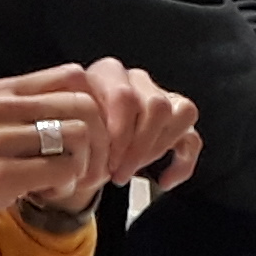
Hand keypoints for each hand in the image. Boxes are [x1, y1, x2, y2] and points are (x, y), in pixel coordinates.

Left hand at [66, 56, 199, 203]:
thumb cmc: (67, 138)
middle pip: (157, 105)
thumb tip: (85, 148)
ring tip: (133, 173)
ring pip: (181, 113)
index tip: (107, 163)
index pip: (126, 97)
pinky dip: (182, 164)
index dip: (120, 135)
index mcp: (107, 73)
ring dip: (158, 149)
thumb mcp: (63, 129)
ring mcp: (160, 97)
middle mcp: (136, 80)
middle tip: (119, 173)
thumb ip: (75, 129)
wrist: (72, 150)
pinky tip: (164, 182)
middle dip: (139, 147)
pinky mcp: (175, 122)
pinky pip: (192, 139)